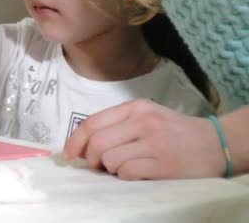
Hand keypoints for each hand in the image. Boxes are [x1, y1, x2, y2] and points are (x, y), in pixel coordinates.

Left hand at [63, 99, 226, 179]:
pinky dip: (125, 176)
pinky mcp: (164, 164)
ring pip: (110, 159)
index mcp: (135, 107)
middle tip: (98, 165)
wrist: (215, 143)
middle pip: (97, 142)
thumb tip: (81, 146)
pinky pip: (128, 172)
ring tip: (123, 166)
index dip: (74, 140)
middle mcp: (143, 121)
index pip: (92, 122)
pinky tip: (137, 172)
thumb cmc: (174, 131)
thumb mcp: (146, 117)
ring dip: (110, 168)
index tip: (67, 155)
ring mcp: (154, 143)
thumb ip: (116, 126)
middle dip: (91, 158)